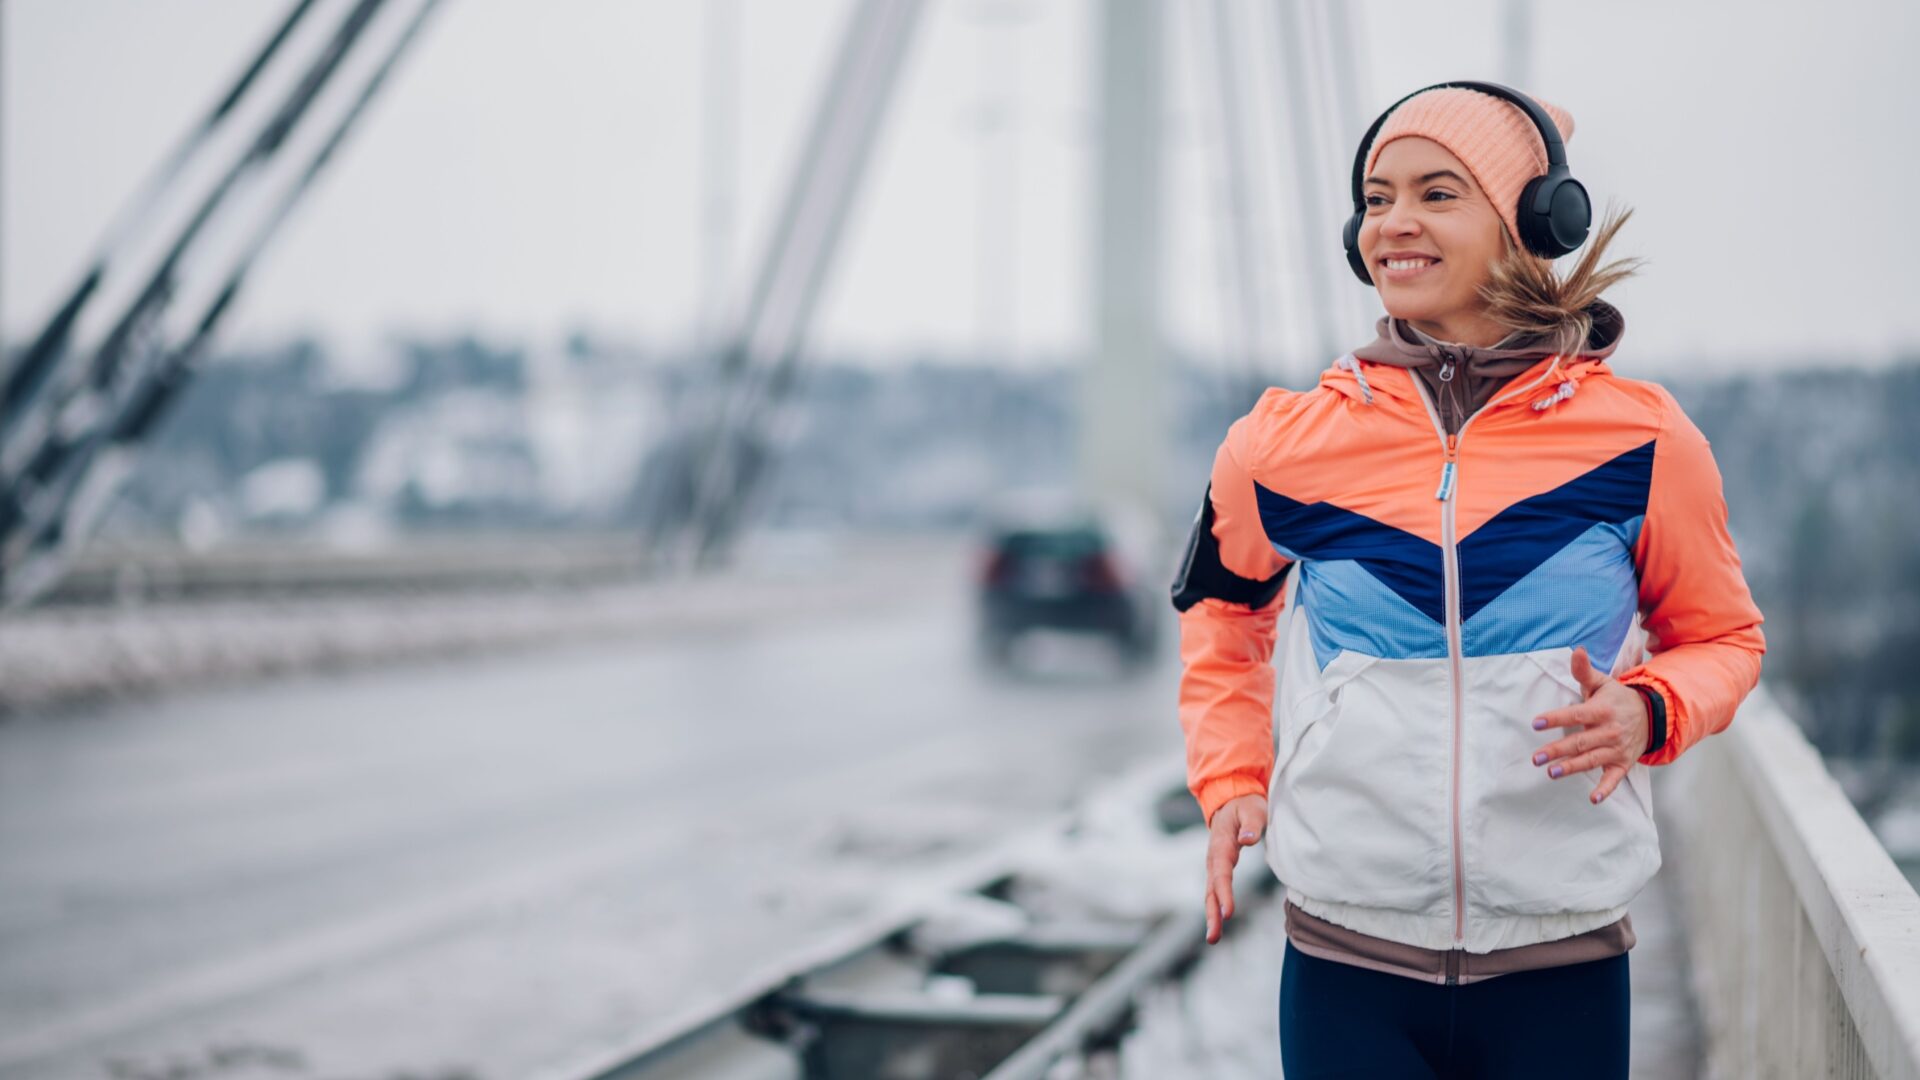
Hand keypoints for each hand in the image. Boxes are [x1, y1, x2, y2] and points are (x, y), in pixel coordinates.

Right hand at [1204, 793, 1265, 944]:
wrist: (1229, 800)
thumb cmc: (1244, 806)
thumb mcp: (1252, 809)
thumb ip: (1252, 824)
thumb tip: (1247, 841)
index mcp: (1222, 845)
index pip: (1222, 873)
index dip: (1225, 893)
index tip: (1228, 913)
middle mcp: (1214, 858)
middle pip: (1211, 889)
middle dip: (1212, 914)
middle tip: (1213, 937)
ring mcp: (1214, 865)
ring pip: (1210, 894)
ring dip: (1211, 916)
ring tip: (1213, 939)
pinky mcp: (1218, 870)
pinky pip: (1215, 891)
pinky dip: (1215, 909)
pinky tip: (1217, 925)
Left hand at [1532, 645, 1649, 804]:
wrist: (1652, 715)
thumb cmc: (1617, 699)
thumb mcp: (1602, 683)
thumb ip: (1584, 671)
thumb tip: (1576, 649)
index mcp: (1602, 710)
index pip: (1576, 715)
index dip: (1556, 718)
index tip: (1536, 723)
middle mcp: (1610, 731)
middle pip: (1581, 742)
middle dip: (1557, 750)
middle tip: (1536, 758)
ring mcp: (1617, 749)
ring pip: (1592, 760)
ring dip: (1572, 767)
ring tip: (1552, 773)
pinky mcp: (1623, 763)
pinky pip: (1614, 778)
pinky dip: (1605, 789)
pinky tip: (1593, 799)